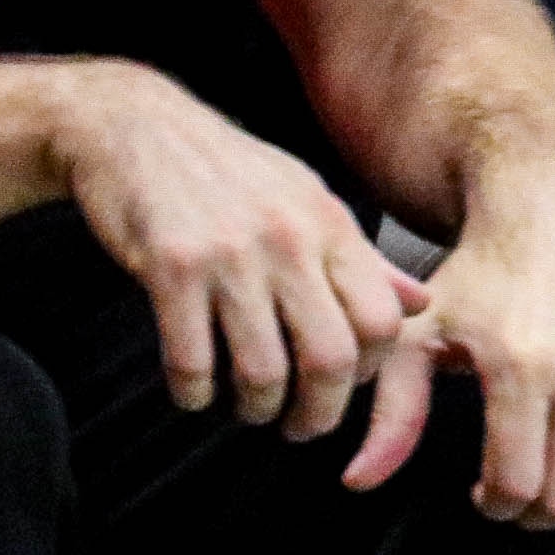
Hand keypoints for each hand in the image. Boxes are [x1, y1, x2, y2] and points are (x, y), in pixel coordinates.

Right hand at [46, 63, 416, 440]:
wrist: (137, 127)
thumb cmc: (228, 172)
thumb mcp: (307, 199)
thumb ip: (362, 259)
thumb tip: (418, 304)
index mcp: (330, 224)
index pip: (381, 321)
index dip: (368, 372)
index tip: (343, 386)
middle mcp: (288, 239)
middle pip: (330, 358)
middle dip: (317, 413)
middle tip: (298, 426)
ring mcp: (229, 254)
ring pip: (262, 371)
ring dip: (254, 409)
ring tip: (247, 408)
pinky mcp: (170, 268)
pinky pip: (192, 362)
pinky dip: (195, 394)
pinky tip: (195, 391)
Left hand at [350, 158, 554, 526]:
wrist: (550, 210)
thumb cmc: (479, 276)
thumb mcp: (421, 336)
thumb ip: (393, 414)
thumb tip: (359, 482)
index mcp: (520, 367)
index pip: (517, 488)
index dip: (493, 506)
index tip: (480, 492)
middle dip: (533, 512)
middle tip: (514, 489)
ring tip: (551, 467)